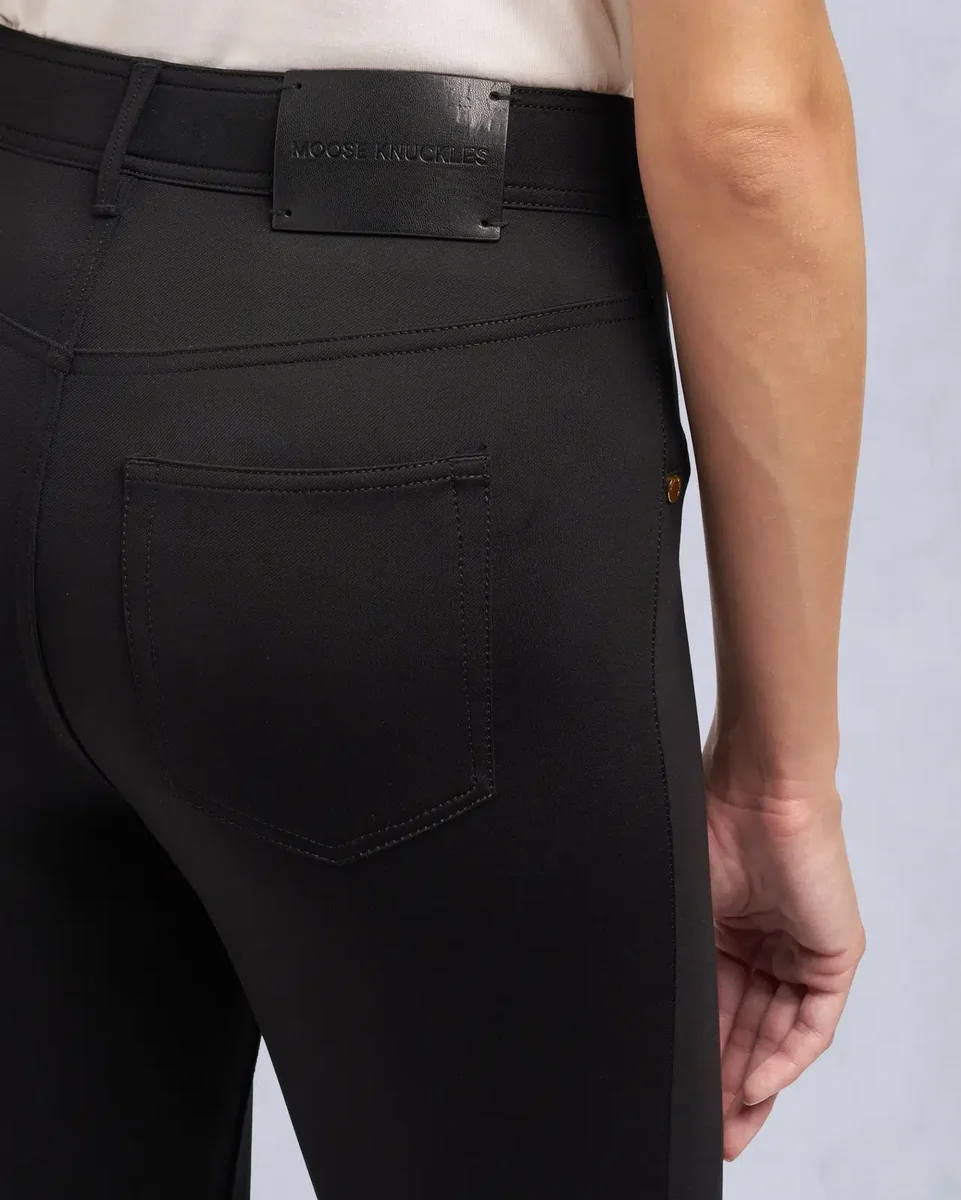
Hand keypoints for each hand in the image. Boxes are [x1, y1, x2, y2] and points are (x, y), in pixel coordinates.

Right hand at [704, 745, 864, 1160]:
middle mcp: (765, 945)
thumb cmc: (712, 827)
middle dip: (729, 1083)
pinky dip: (785, 1056)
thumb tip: (644, 1009)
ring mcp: (801, 951)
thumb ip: (679, 959)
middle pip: (749, 1030)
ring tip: (731, 1121)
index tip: (686, 1097)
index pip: (718, 1007)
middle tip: (711, 1126)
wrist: (758, 791)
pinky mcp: (835, 955)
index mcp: (725, 930)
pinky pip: (812, 1022)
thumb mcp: (684, 907)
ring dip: (756, 1081)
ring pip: (779, 1033)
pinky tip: (756, 1082)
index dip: (704, 1055)